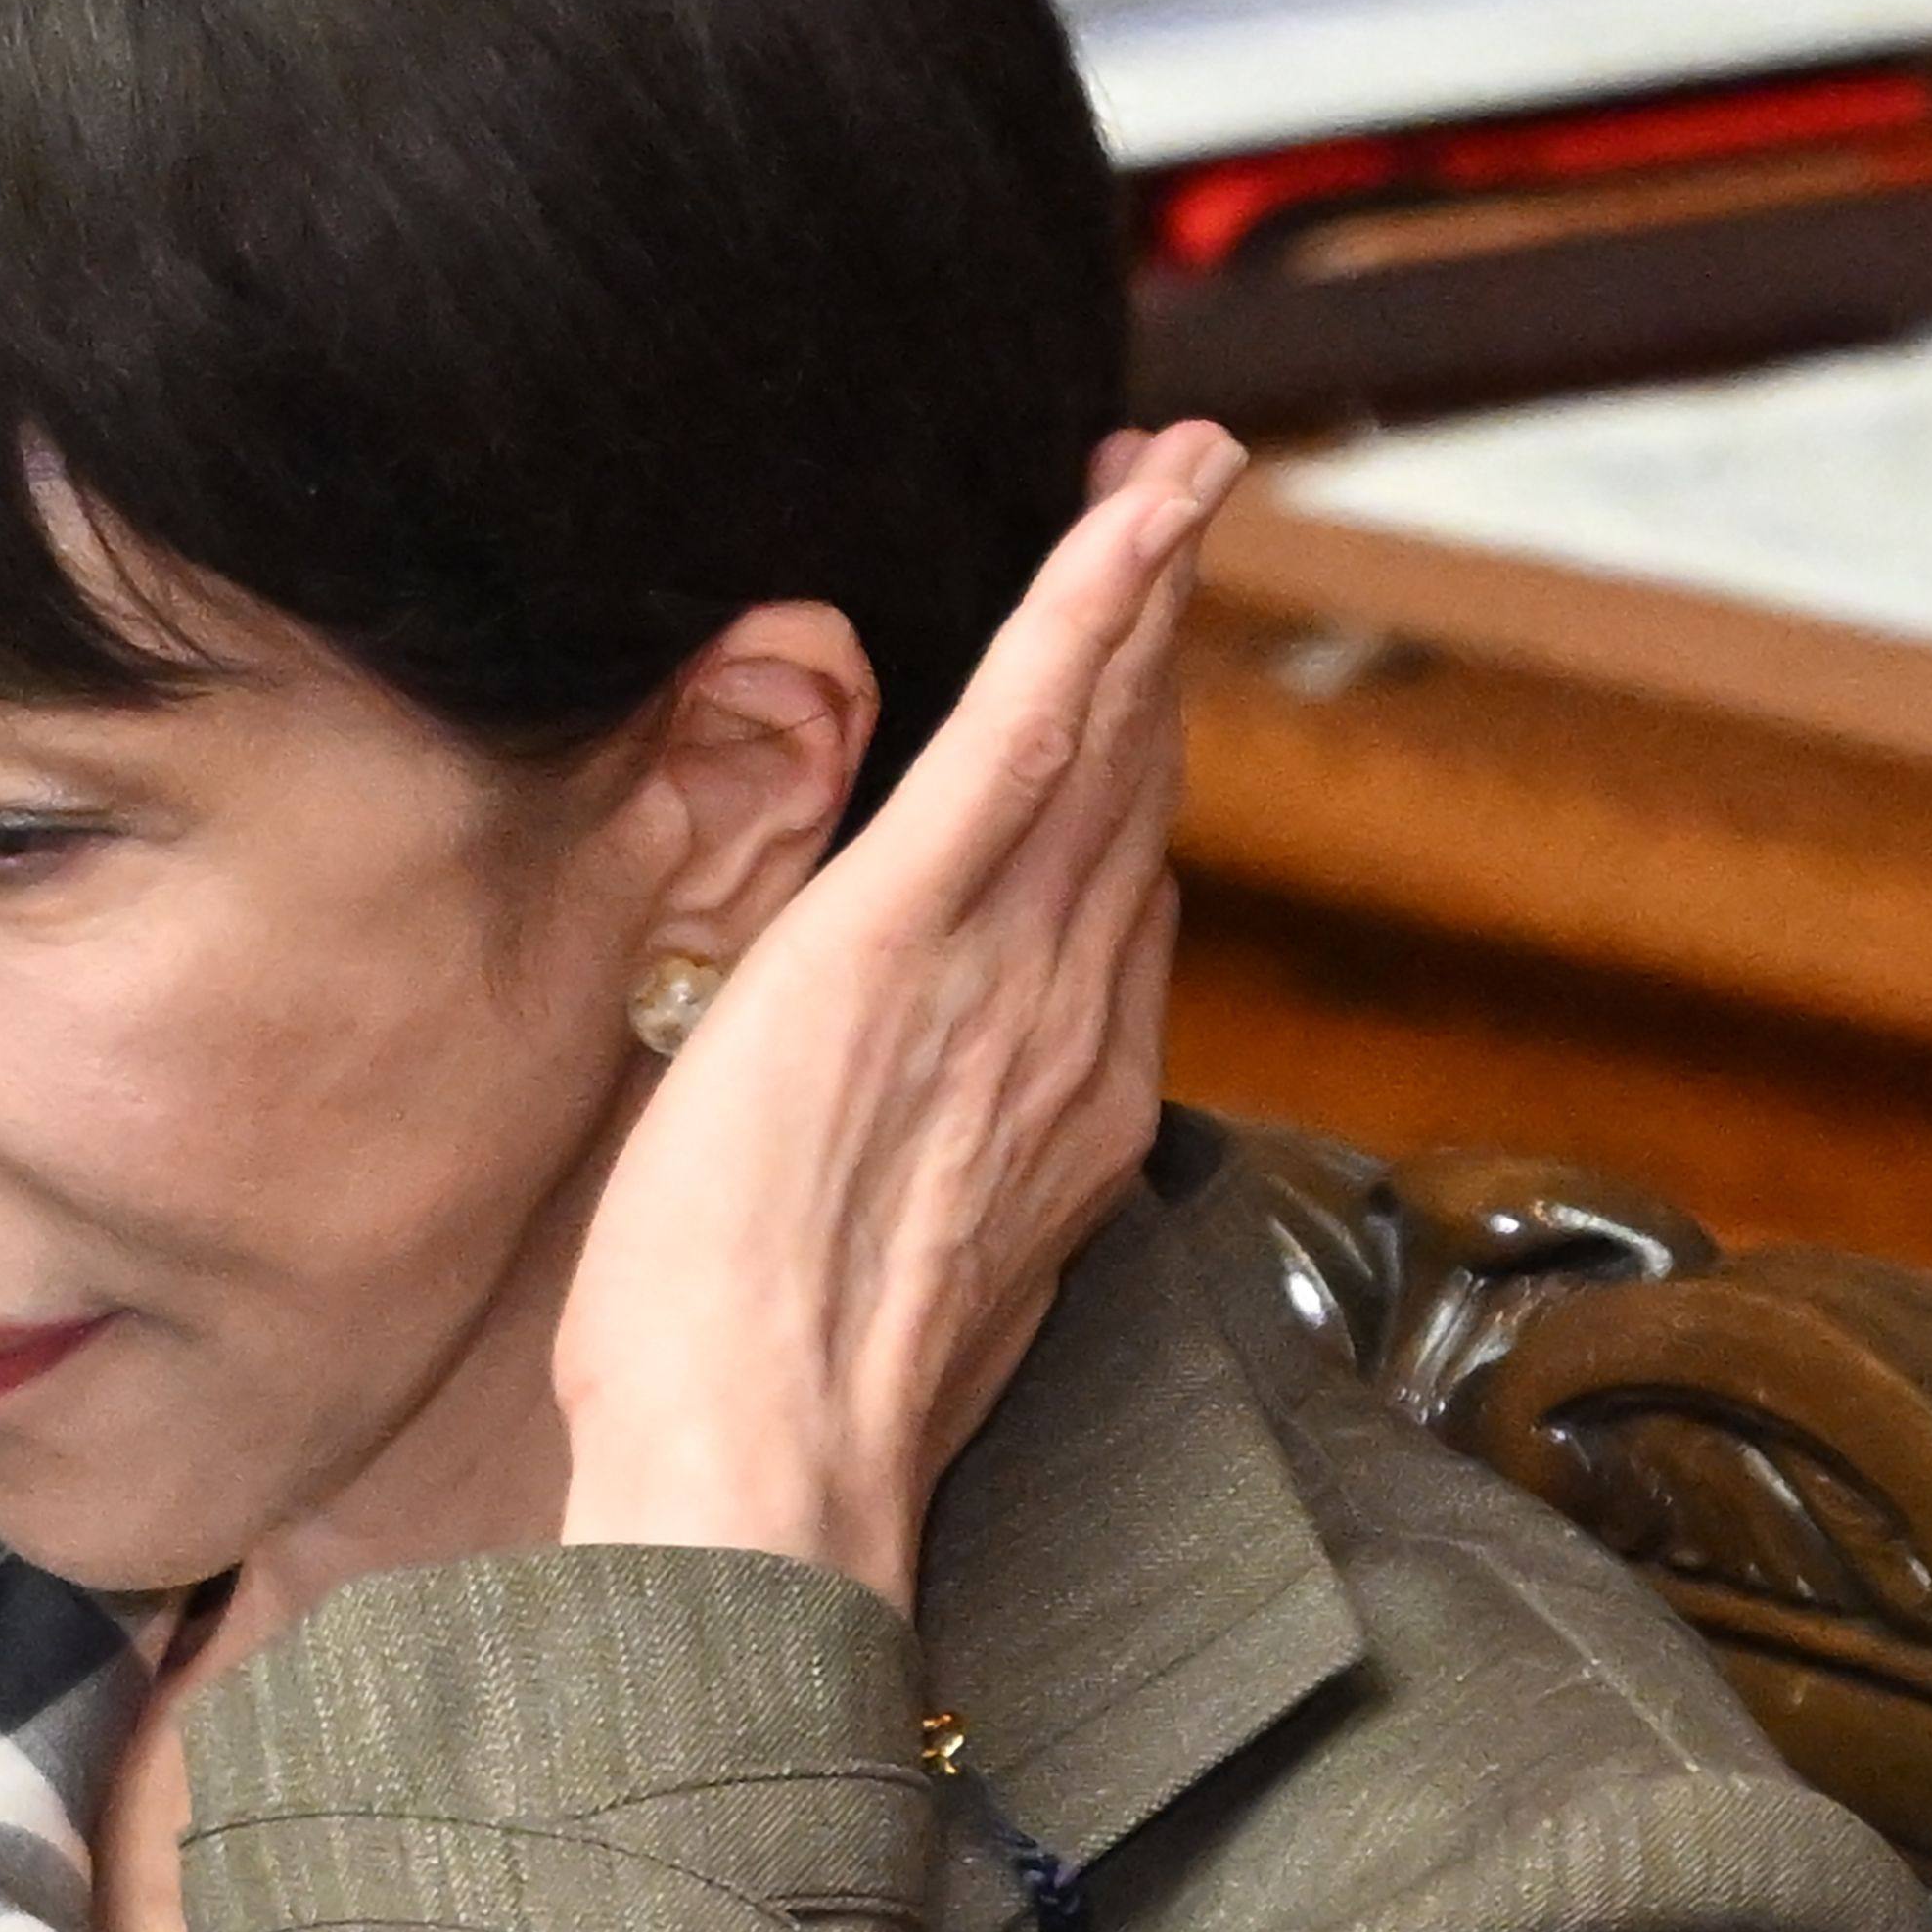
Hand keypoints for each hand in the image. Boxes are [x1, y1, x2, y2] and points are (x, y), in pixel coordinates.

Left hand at [552, 421, 1246, 1608]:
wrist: (765, 1462)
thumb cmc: (781, 1396)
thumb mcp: (894, 1255)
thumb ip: (932, 1151)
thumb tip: (907, 1104)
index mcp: (1064, 1096)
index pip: (1118, 889)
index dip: (1135, 757)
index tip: (1137, 666)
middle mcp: (1073, 1019)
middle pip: (1136, 787)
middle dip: (1153, 635)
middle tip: (1166, 502)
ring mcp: (1006, 969)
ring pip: (1103, 737)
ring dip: (1138, 585)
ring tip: (1165, 469)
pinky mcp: (903, 931)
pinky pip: (1023, 737)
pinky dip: (1086, 610)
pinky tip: (1128, 516)